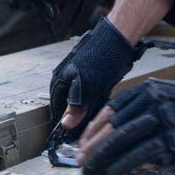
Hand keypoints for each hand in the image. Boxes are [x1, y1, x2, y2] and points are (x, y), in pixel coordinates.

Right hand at [49, 17, 143, 140]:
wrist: (118, 38)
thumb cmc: (101, 58)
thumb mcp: (87, 86)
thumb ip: (76, 106)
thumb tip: (65, 124)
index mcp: (60, 80)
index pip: (56, 109)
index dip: (64, 123)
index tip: (71, 136)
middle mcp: (66, 78)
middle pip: (68, 105)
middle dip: (77, 117)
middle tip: (87, 129)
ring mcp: (78, 75)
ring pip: (81, 100)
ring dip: (88, 109)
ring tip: (96, 117)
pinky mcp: (91, 73)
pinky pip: (90, 92)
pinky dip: (96, 99)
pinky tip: (103, 102)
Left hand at [77, 79, 174, 174]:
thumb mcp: (159, 97)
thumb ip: (136, 109)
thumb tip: (105, 134)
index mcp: (146, 90)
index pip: (112, 108)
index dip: (94, 127)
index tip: (81, 143)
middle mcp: (152, 102)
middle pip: (115, 125)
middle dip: (94, 145)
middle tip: (80, 160)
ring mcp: (162, 120)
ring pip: (124, 139)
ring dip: (103, 157)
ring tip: (90, 170)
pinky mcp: (172, 140)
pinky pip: (140, 154)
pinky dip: (121, 164)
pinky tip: (109, 173)